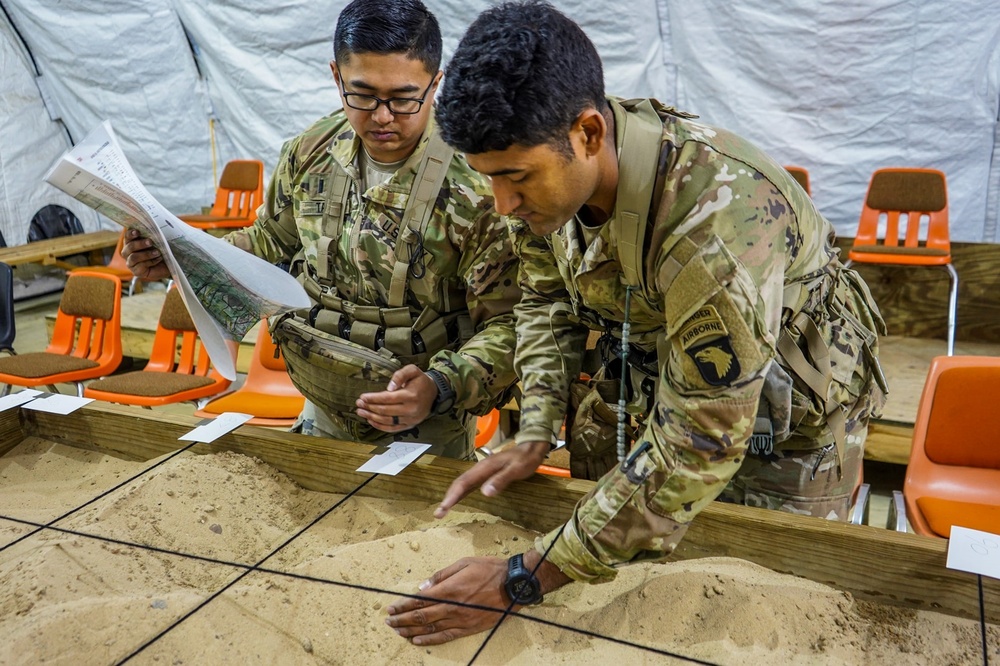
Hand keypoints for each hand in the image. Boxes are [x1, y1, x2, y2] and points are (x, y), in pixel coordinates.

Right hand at [122, 228, 169, 279]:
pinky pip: (140, 266)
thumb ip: (152, 236)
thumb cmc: (162, 250)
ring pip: (133, 257)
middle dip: (140, 244)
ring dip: (146, 254)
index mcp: (131, 242)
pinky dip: (151, 262)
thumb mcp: (158, 241)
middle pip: (129, 247)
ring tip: (158, 252)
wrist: (169, 265)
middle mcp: (128, 252)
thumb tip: (153, 230)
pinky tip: (158, 259)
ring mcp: (131, 263)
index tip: (138, 231)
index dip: (131, 234)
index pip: (127, 237)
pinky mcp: (136, 272)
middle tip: (151, 242)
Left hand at [356, 365, 436, 431]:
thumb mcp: (412, 370)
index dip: (373, 398)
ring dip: (372, 417)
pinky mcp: (410, 425)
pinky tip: (371, 421)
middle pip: (385, 411)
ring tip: (361, 412)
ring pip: (387, 421)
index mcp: (411, 395)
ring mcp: (410, 419)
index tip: (362, 397)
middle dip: (369, 407)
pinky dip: (380, 426)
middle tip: (358, 404)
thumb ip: (400, 375)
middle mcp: (411, 409)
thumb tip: (389, 387)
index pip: (387, 398)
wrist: (434, 393)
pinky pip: (393, 428)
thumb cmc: (421, 381)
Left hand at [385, 551, 571, 644]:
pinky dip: (430, 640)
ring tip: (398, 631)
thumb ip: (441, 576)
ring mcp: (460, 619)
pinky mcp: (468, 628)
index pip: (419, 600)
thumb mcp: (464, 563)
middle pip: (421, 616)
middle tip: (389, 621)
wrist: (513, 585)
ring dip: (411, 630)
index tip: (391, 608)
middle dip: (402, 619)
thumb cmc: (489, 569)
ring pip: (430, 628)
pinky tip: (417, 641)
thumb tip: (423, 586)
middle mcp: (452, 606)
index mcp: (449, 589)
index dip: (403, 605)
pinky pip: (445, 636)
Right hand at [434, 440, 549, 517]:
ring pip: (463, 484)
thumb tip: (484, 493)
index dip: (452, 496)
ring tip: (443, 510)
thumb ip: (501, 480)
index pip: (464, 483)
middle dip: (448, 498)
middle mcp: (480, 469)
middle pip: (459, 483)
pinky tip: (458, 500)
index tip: (443, 509)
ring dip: (453, 496)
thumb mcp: (517, 470)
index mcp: (484, 467)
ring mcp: (482, 471)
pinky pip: (470, 484)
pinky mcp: (486, 474)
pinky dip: (461, 493)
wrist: (531, 448)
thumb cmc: (525, 459)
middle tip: (438, 514)